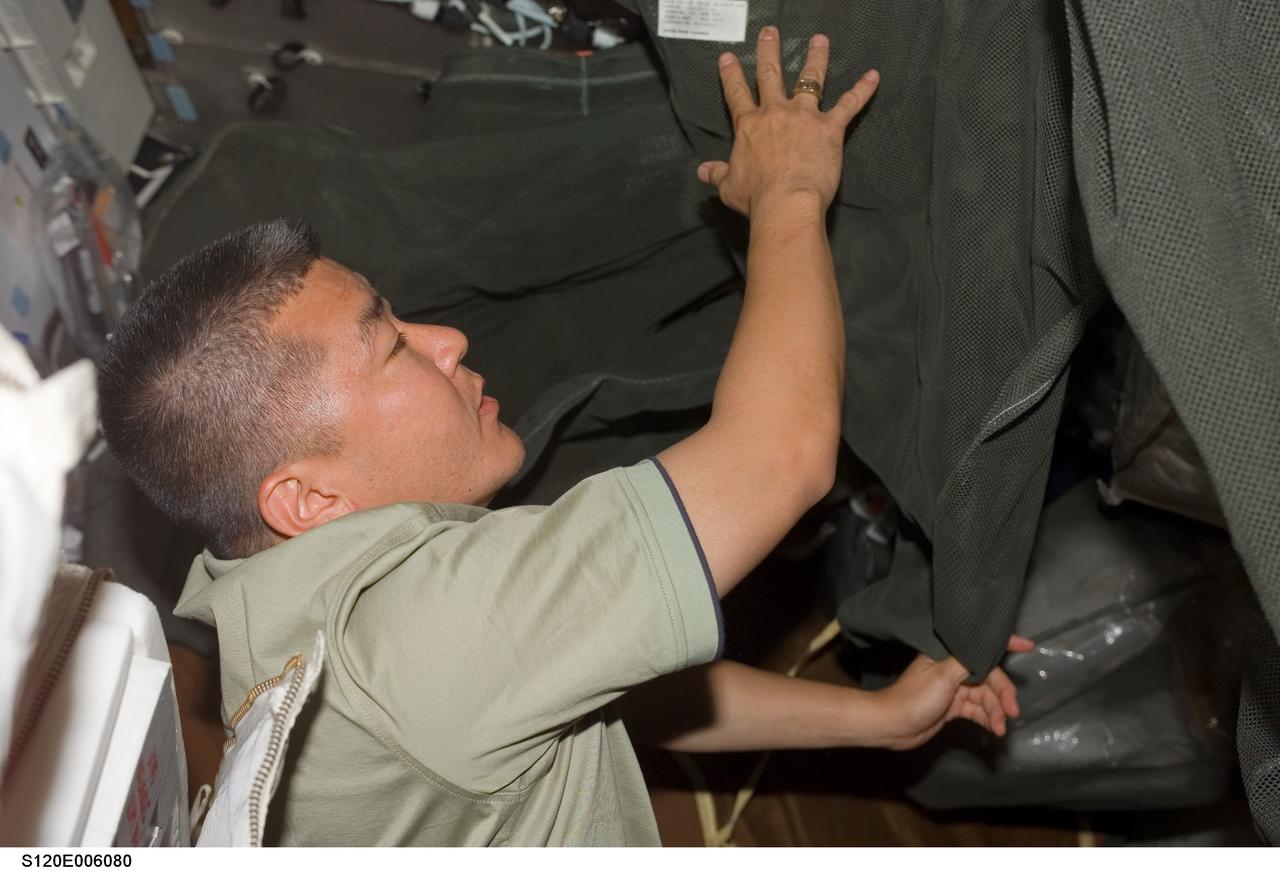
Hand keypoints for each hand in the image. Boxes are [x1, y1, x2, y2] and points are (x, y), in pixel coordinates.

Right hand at [698, 26, 879, 216]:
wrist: (785, 203)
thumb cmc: (756, 198)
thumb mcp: (728, 186)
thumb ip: (717, 173)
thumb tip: (702, 171)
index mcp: (749, 126)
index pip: (736, 94)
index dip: (731, 74)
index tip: (728, 57)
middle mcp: (775, 113)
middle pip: (771, 74)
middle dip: (769, 51)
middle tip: (770, 32)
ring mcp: (804, 117)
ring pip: (810, 79)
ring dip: (816, 57)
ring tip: (819, 40)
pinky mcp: (829, 128)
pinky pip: (849, 104)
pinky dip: (862, 90)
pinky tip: (873, 77)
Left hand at [872, 635, 1034, 750]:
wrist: (893, 726)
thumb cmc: (914, 698)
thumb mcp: (943, 677)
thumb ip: (968, 663)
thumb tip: (987, 651)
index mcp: (947, 655)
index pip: (980, 647)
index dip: (1005, 645)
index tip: (1029, 646)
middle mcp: (953, 669)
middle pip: (988, 677)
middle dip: (1003, 694)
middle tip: (1013, 710)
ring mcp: (954, 689)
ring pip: (985, 696)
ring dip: (996, 711)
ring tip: (1001, 728)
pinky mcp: (954, 707)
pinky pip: (978, 710)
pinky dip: (988, 718)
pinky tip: (995, 728)